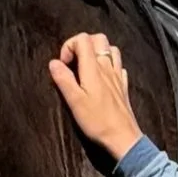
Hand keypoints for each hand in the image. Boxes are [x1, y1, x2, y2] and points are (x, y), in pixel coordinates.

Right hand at [49, 31, 143, 160]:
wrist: (122, 137)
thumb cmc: (97, 121)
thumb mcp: (74, 101)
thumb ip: (63, 79)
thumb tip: (54, 62)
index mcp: (93, 68)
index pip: (83, 39)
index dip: (69, 45)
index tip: (64, 64)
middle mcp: (107, 67)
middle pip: (99, 39)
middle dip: (84, 44)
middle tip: (74, 61)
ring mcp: (118, 76)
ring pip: (112, 49)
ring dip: (98, 52)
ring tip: (87, 66)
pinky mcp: (123, 86)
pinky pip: (118, 66)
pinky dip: (109, 65)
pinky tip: (103, 78)